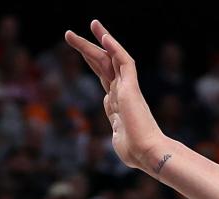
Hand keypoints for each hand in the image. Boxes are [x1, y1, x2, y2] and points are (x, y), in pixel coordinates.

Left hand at [65, 21, 163, 173]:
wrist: (148, 153)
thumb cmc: (135, 152)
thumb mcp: (118, 140)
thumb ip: (115, 129)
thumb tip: (115, 125)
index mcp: (118, 103)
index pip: (104, 77)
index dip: (92, 62)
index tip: (82, 51)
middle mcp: (123, 92)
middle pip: (103, 63)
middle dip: (87, 48)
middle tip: (70, 34)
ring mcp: (127, 88)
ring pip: (111, 58)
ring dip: (96, 41)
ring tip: (85, 26)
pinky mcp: (132, 87)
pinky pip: (124, 61)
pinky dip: (115, 48)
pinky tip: (104, 36)